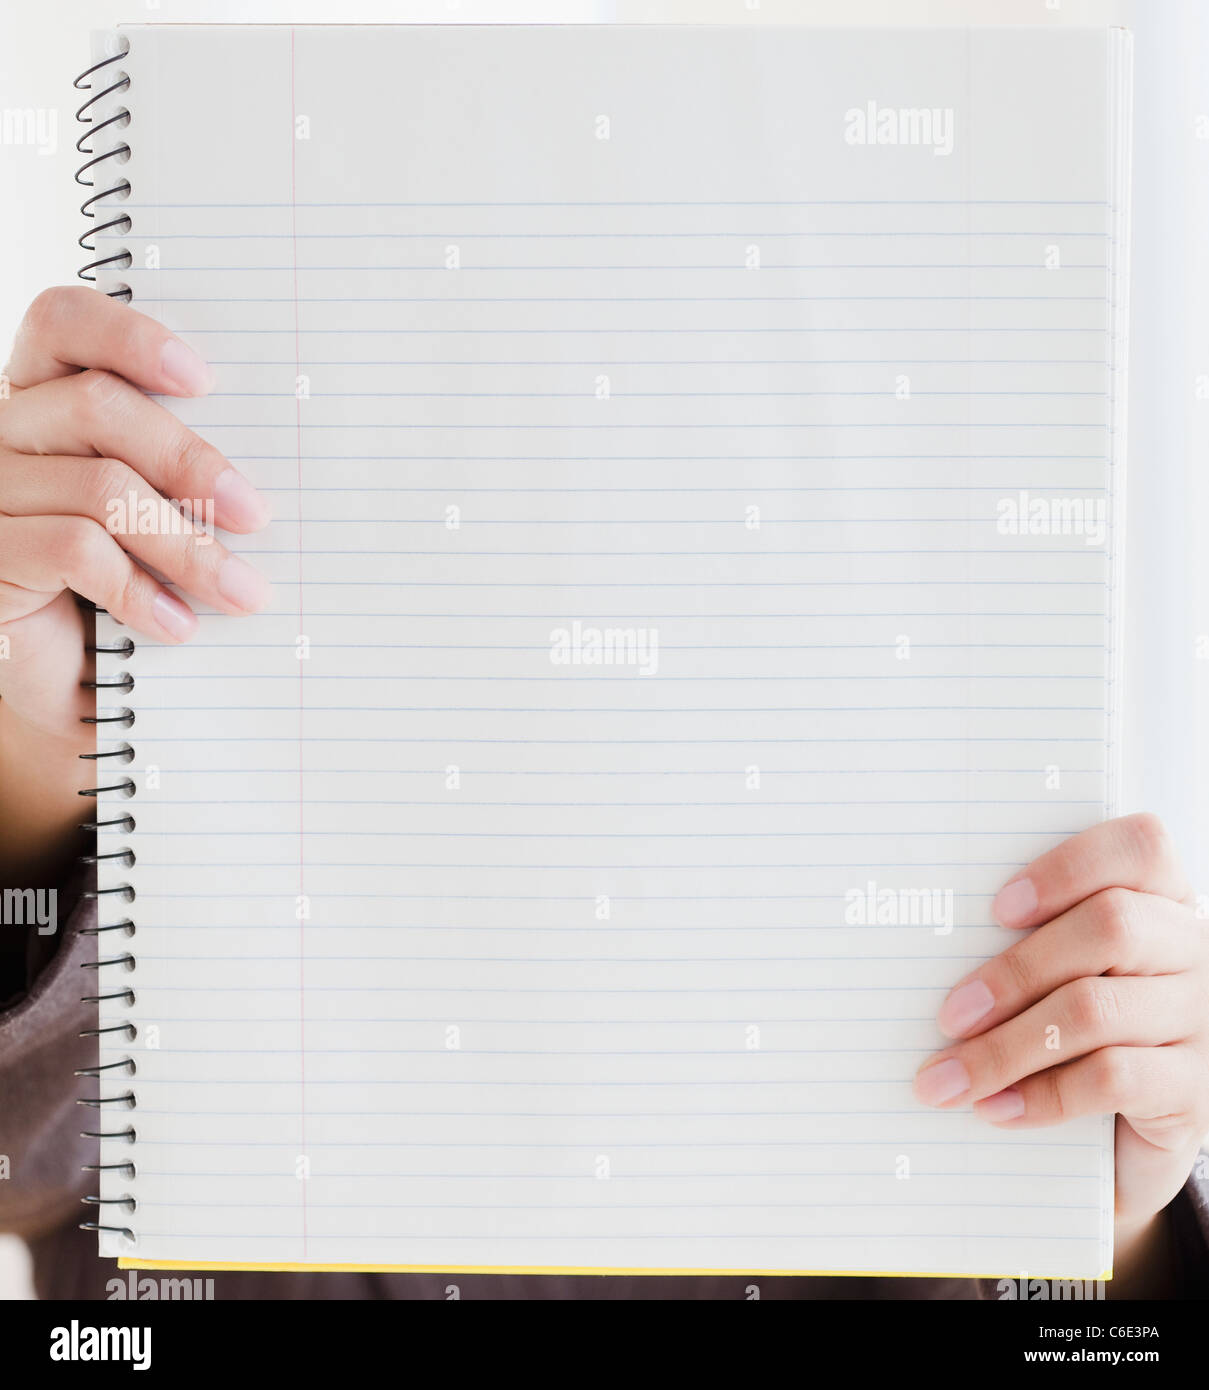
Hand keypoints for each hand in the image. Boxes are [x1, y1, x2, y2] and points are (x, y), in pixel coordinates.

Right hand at [0, 286, 271, 881]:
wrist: (76, 688)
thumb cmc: (131, 591)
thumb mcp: (162, 520)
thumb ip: (182, 475)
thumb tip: (260, 469)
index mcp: (45, 399)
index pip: (61, 323)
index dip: (129, 335)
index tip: (204, 379)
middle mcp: (5, 434)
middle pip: (94, 406)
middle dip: (190, 459)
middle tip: (256, 513)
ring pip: (99, 489)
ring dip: (187, 546)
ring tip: (244, 592)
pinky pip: (73, 551)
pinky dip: (138, 589)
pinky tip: (178, 624)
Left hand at [914, 813, 1206, 1289]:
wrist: (1131, 1130)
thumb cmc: (1082, 1024)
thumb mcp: (1066, 971)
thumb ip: (1028, 942)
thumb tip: (930, 951)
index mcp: (1163, 898)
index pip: (1139, 848)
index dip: (1069, 868)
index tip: (998, 908)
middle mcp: (1194, 949)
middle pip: (1111, 927)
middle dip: (1014, 971)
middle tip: (948, 1015)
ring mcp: (1201, 1019)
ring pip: (1097, 1010)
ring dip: (1006, 1047)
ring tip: (948, 1077)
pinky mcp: (1196, 1091)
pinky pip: (1113, 1080)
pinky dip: (1041, 1095)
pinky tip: (996, 1108)